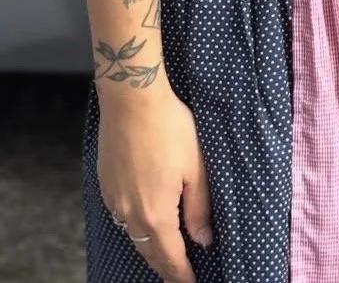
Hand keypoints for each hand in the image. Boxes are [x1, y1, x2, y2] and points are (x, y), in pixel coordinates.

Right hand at [98, 89, 212, 281]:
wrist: (132, 102)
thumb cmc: (170, 129)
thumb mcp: (196, 168)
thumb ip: (199, 207)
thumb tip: (203, 238)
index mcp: (155, 213)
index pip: (170, 256)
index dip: (181, 274)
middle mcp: (129, 213)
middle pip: (148, 251)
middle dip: (164, 266)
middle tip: (178, 275)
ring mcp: (114, 200)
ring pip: (132, 234)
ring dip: (149, 246)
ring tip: (165, 252)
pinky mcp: (106, 184)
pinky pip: (121, 216)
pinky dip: (135, 226)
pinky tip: (144, 221)